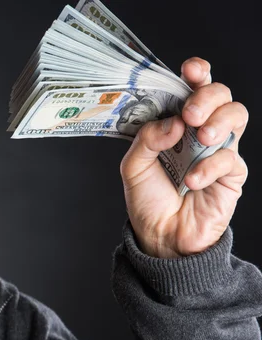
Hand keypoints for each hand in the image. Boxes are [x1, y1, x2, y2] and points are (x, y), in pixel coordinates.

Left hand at [120, 57, 248, 257]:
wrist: (161, 238)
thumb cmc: (148, 201)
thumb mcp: (133, 167)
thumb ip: (146, 140)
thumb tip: (173, 121)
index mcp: (176, 126)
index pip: (192, 90)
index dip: (197, 74)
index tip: (190, 69)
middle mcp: (199, 133)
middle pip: (220, 95)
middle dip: (208, 96)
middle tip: (190, 113)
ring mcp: (217, 151)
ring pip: (236, 116)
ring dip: (218, 121)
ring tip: (200, 137)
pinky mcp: (231, 175)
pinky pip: (230, 159)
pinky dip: (210, 167)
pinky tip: (192, 181)